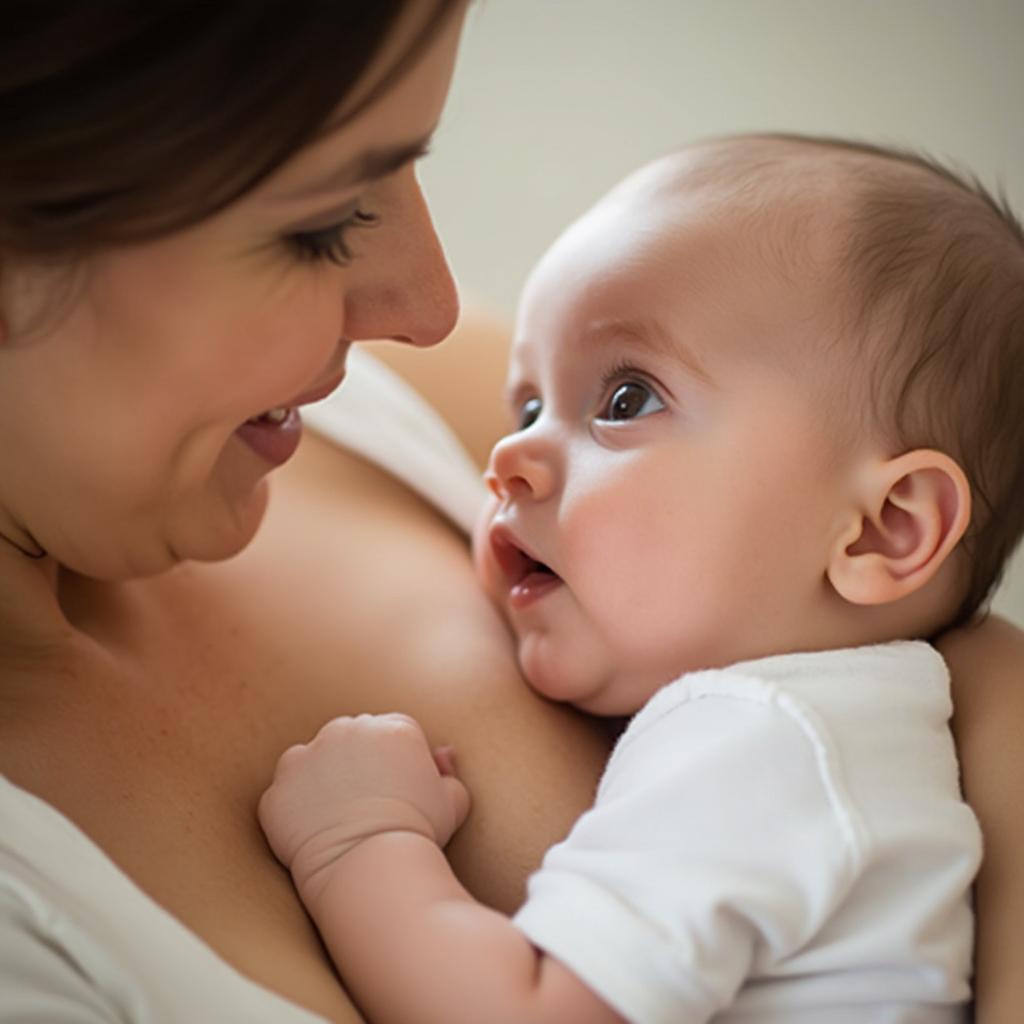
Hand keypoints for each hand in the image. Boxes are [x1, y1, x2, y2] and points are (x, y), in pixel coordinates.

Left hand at [258, 713, 470, 899]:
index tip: (395, 786)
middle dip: (355, 759)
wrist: (373, 868)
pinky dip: (293, 810)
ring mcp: (306, 758)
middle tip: (364, 799)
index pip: (392, 730)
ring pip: (311, 759)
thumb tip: (441, 753)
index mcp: (393, 727)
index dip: (394, 759)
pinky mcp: (278, 791)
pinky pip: (284, 795)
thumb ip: (448, 772)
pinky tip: (312, 834)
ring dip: (319, 777)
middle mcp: (347, 731)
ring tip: (336, 815)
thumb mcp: (453, 801)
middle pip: (350, 735)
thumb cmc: (419, 835)